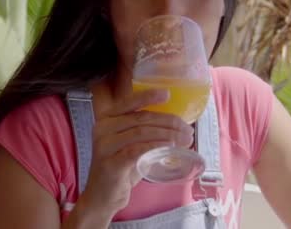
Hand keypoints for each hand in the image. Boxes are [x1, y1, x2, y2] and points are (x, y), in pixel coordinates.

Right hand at [80, 89, 193, 215]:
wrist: (102, 197)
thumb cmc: (121, 169)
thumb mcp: (130, 145)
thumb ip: (144, 132)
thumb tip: (177, 124)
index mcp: (107, 119)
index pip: (128, 102)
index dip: (148, 96)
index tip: (167, 94)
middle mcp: (102, 128)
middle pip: (140, 118)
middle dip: (168, 122)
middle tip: (188, 129)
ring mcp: (104, 146)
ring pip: (140, 132)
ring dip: (168, 134)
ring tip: (185, 140)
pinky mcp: (110, 163)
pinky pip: (136, 150)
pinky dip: (155, 146)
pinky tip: (170, 147)